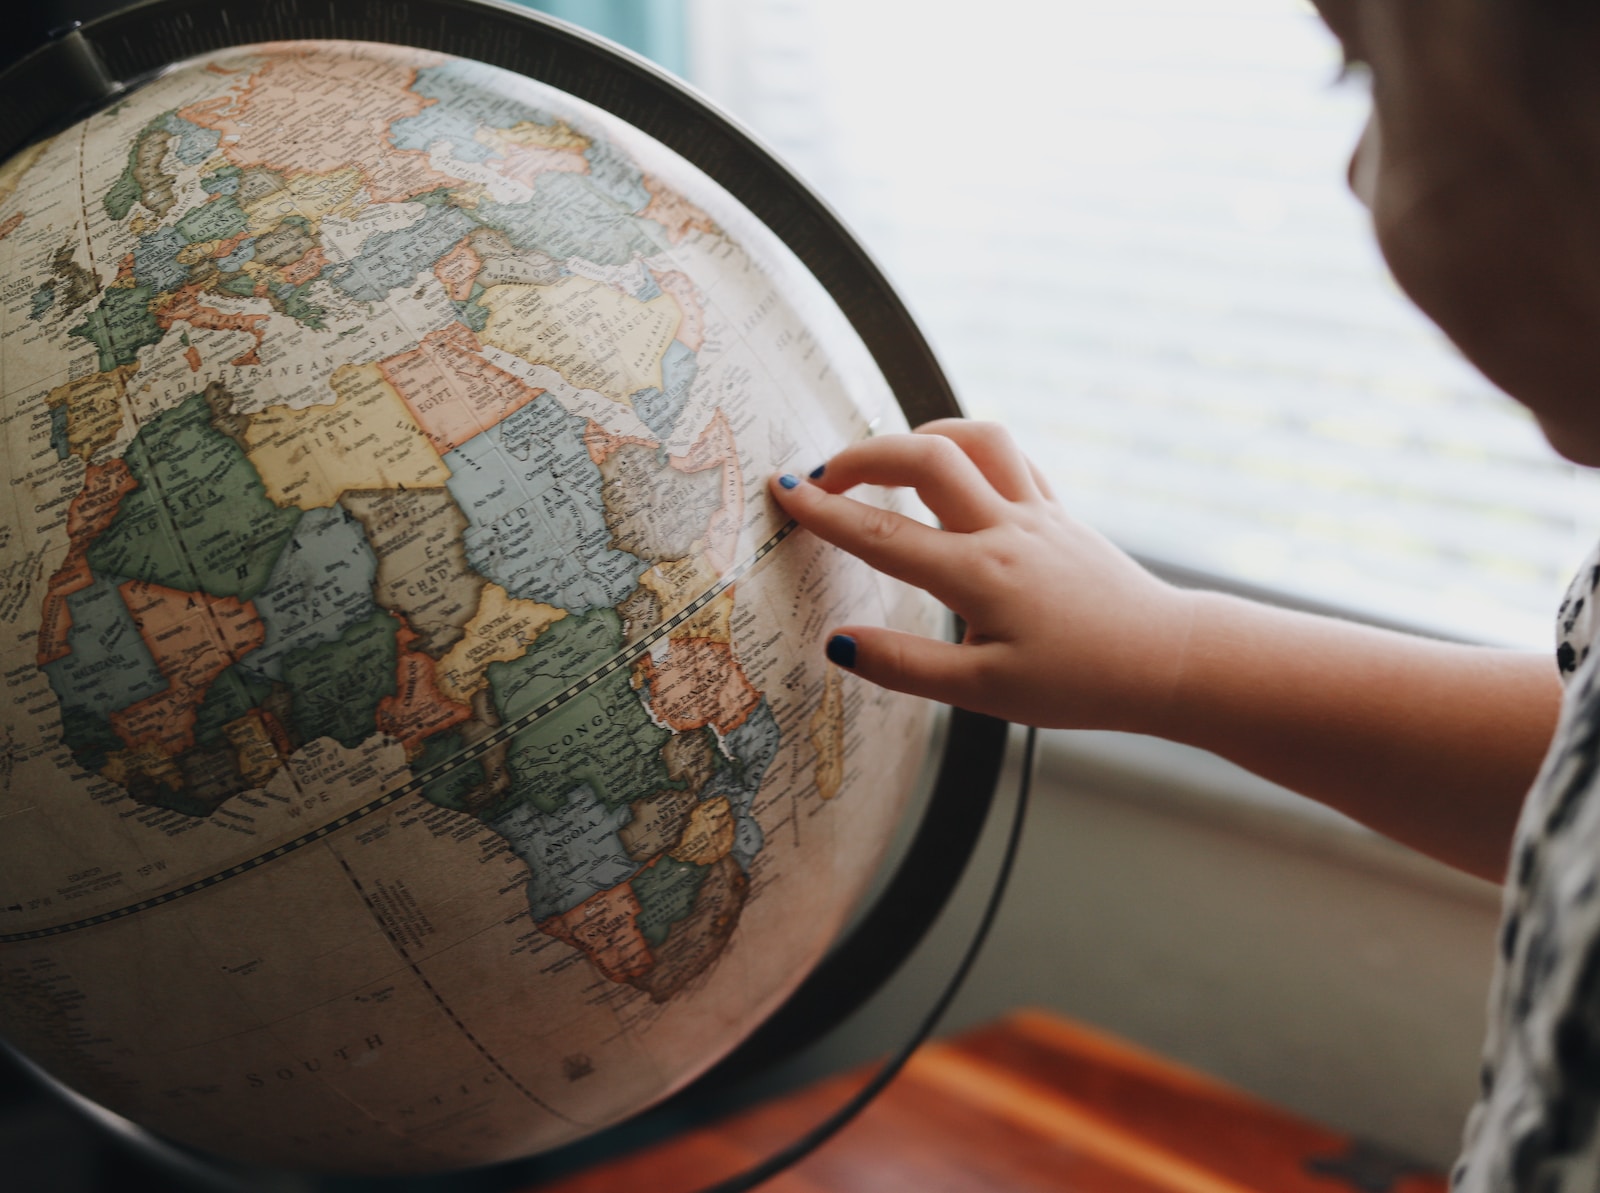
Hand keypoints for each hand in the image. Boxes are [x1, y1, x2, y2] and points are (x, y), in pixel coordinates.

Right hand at [768, 420, 1196, 729]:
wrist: (1166, 660)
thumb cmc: (1081, 684)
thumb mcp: (985, 694)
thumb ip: (906, 667)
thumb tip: (838, 644)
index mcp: (979, 575)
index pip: (882, 533)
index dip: (825, 512)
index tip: (784, 492)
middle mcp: (1006, 529)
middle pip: (924, 458)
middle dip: (863, 455)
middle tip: (823, 476)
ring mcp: (1038, 512)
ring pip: (976, 439)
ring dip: (922, 437)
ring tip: (886, 464)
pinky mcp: (1060, 513)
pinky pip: (1011, 458)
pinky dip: (971, 451)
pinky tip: (953, 472)